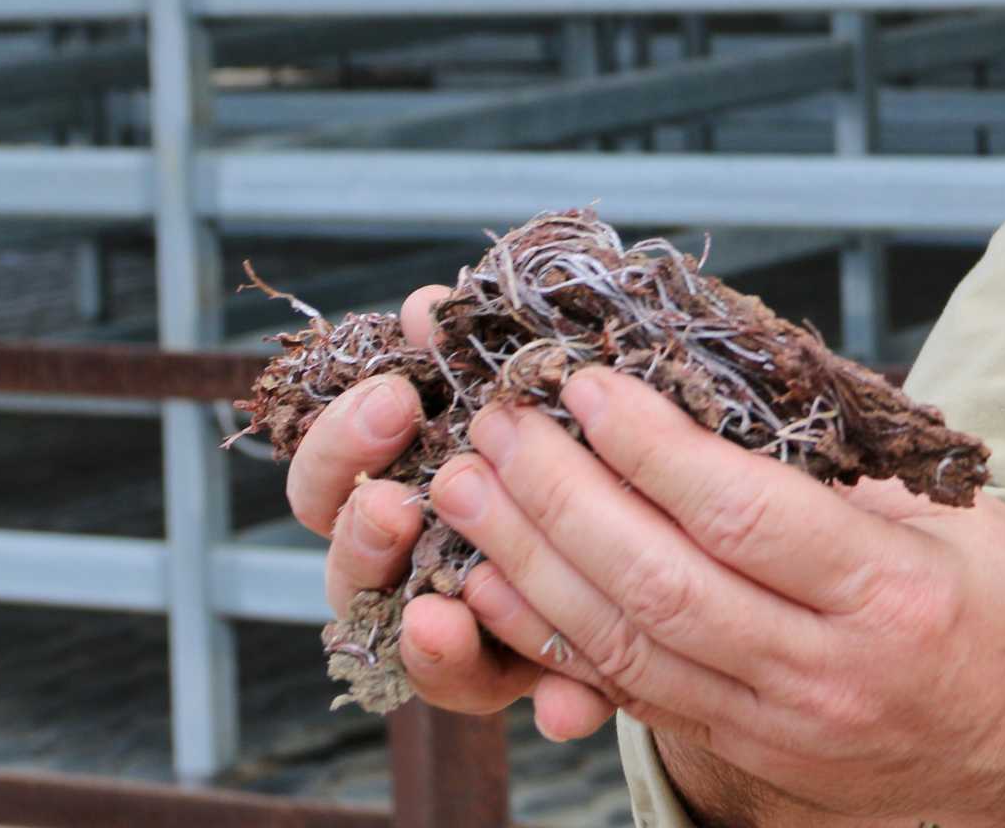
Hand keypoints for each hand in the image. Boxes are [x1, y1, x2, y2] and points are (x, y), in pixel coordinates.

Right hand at [279, 284, 620, 742]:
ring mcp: (464, 622)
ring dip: (426, 634)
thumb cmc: (576, 422)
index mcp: (403, 474)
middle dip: (360, 530)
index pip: (330, 471)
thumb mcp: (539, 381)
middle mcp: (413, 557)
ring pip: (417, 644)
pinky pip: (524, 702)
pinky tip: (569, 702)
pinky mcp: (532, 674)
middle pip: (346, 561)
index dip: (342, 440)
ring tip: (440, 614)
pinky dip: (544, 700)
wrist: (675, 510)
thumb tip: (426, 303)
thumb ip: (480, 354)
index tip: (392, 394)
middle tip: (394, 503)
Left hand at [429, 363, 1004, 827]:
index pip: (743, 515)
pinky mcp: (752, 759)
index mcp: (893, 592)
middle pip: (662, 583)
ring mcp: (783, 727)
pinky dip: (555, 639)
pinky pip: (633, 696)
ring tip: (469, 490)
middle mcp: (828, 671)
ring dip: (532, 565)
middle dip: (561, 499)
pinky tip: (501, 585)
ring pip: (628, 648)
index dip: (651, 448)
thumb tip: (717, 398)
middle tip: (499, 428)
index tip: (589, 387)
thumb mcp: (956, 520)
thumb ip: (839, 475)